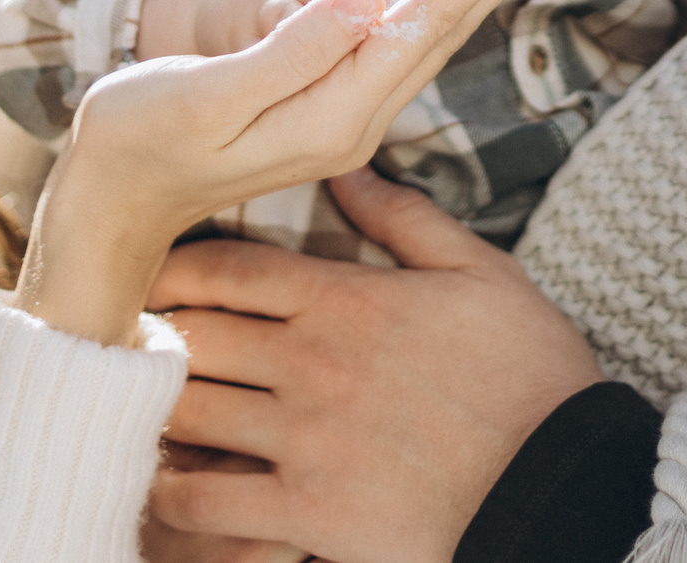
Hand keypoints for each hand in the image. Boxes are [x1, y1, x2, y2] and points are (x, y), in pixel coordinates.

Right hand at [12, 0, 573, 347]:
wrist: (111, 204)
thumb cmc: (138, 141)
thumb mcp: (205, 96)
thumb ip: (288, 52)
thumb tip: (368, 1)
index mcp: (333, 115)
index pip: (424, 23)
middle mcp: (355, 121)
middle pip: (446, 26)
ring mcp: (345, 119)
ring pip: (429, 33)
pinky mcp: (326, 108)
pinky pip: (398, 43)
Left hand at [146, 169, 602, 562]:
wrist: (562, 487)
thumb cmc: (532, 379)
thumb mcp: (484, 275)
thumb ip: (407, 219)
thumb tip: (349, 172)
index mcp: (349, 302)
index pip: (228, 271)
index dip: (173, 269)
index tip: (147, 274)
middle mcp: (312, 365)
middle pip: (192, 335)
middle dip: (149, 334)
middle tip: (125, 338)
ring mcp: (304, 442)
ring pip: (185, 413)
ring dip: (150, 409)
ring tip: (132, 406)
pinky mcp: (308, 514)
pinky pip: (204, 501)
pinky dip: (169, 492)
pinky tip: (160, 483)